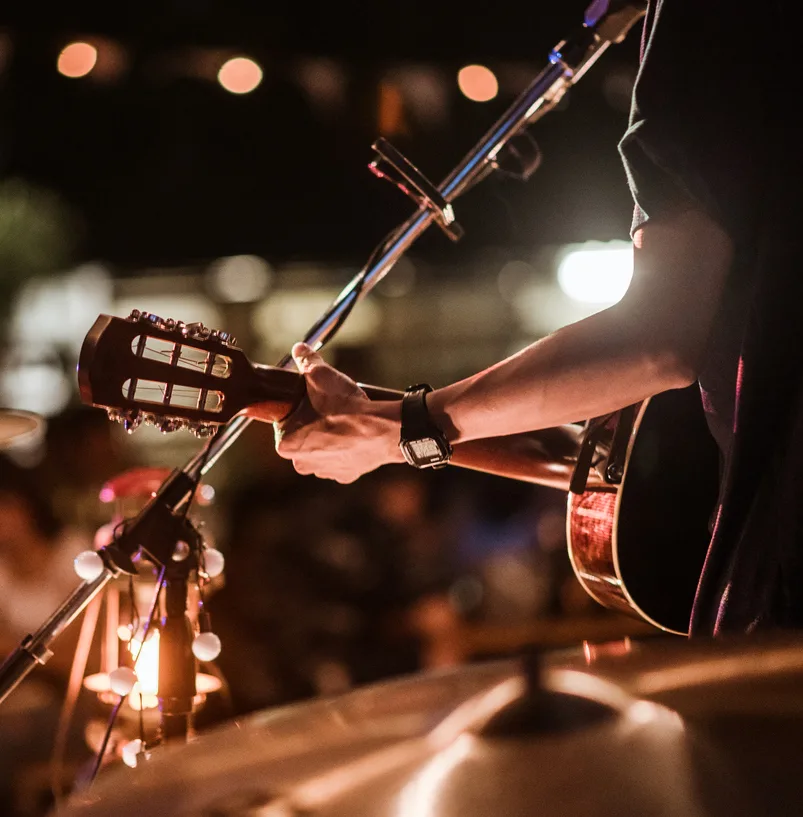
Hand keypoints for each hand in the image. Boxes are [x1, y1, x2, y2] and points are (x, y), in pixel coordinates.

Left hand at [274, 343, 403, 482]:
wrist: (381, 429)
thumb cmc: (345, 407)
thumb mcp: (321, 376)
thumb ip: (306, 360)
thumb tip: (299, 349)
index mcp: (285, 444)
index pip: (285, 422)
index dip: (299, 408)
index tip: (311, 401)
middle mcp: (301, 463)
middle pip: (303, 437)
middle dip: (314, 424)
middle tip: (329, 408)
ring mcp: (325, 471)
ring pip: (322, 449)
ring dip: (330, 438)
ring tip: (344, 420)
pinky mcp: (346, 475)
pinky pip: (342, 459)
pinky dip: (347, 448)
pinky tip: (355, 435)